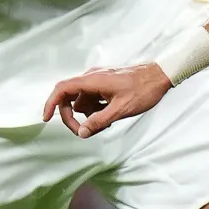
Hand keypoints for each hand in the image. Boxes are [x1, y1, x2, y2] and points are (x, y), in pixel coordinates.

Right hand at [42, 63, 173, 136]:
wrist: (162, 75)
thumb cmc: (143, 90)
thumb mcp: (121, 110)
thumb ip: (99, 121)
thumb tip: (82, 133)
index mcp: (92, 80)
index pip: (62, 89)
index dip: (51, 104)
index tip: (46, 119)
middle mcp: (92, 77)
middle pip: (69, 97)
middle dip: (72, 116)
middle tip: (84, 132)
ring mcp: (98, 80)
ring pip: (82, 100)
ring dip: (89, 114)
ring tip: (108, 121)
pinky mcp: (105, 84)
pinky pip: (92, 98)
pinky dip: (96, 109)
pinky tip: (111, 115)